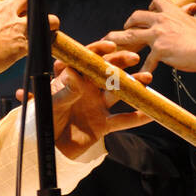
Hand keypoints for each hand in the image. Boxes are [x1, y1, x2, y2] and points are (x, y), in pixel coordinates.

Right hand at [0, 0, 55, 75]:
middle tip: (14, 12)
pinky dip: (47, 37)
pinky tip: (46, 40)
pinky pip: (44, 36)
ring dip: (42, 18)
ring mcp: (15, 26)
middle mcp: (3, 10)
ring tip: (41, 23)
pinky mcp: (22, 44)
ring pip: (41, 14)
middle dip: (20, 2)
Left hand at [19, 41, 152, 159]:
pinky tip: (151, 113)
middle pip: (106, 72)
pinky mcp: (103, 124)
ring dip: (134, 85)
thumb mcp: (52, 104)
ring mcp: (97, 106)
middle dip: (120, 62)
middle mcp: (87, 89)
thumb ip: (65, 90)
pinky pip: (122, 120)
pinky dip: (137, 118)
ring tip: (147, 78)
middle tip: (134, 57)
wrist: (48, 148)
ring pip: (119, 93)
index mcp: (72, 80)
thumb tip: (74, 72)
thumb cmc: (44, 121)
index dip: (97, 51)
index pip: (86, 60)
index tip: (110, 46)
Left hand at [106, 0, 195, 73]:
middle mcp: (162, 20)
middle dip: (129, 22)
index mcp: (172, 12)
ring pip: (131, 35)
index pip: (156, 1)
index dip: (150, 7)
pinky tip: (139, 76)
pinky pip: (148, 61)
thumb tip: (191, 8)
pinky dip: (143, 69)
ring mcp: (158, 35)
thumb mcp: (195, 21)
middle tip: (126, 27)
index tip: (149, 12)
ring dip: (118, 39)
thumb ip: (188, 15)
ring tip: (109, 45)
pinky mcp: (159, 49)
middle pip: (137, 16)